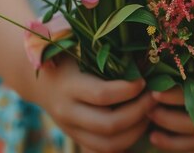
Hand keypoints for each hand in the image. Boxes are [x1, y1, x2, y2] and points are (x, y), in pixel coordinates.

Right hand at [31, 56, 154, 152]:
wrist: (39, 80)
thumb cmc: (67, 56)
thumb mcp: (79, 49)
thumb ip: (104, 53)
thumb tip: (142, 54)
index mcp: (68, 85)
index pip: (102, 95)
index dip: (128, 90)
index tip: (143, 80)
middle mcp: (67, 112)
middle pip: (109, 125)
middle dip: (138, 113)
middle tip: (154, 98)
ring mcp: (72, 130)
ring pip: (109, 145)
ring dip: (136, 131)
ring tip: (149, 112)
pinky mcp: (79, 140)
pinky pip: (105, 151)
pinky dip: (126, 142)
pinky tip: (138, 125)